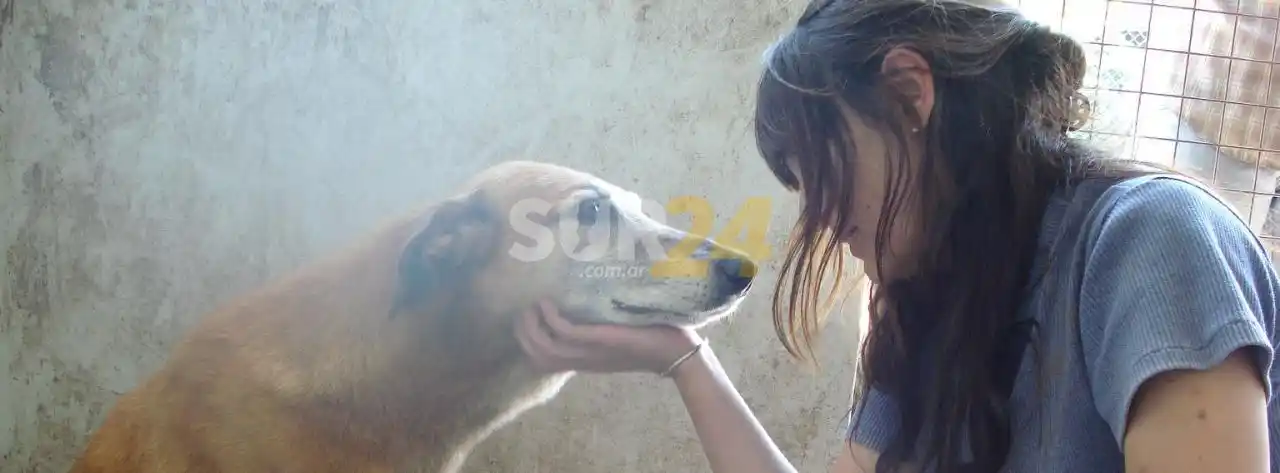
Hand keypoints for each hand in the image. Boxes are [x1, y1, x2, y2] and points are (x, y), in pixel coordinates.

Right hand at [514, 300, 703, 374]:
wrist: (676, 352)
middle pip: (537, 355)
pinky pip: (565, 334)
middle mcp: (583, 360)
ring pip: (544, 348)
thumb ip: (599, 323)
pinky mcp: (601, 341)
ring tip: (532, 305)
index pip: (542, 360)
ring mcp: (591, 352)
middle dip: (523, 332)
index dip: (526, 340)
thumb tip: (585, 296)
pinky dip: (551, 319)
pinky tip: (549, 303)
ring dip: (532, 326)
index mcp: (585, 360)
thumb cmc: (651, 337)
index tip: (524, 317)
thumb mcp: (616, 333)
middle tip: (523, 309)